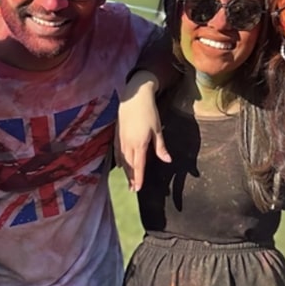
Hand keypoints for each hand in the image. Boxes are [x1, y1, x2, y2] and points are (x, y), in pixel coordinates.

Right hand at [114, 74, 170, 190]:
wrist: (134, 96)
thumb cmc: (148, 112)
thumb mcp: (157, 130)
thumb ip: (160, 147)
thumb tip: (167, 160)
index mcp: (139, 144)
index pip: (139, 166)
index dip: (138, 178)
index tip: (138, 189)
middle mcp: (128, 144)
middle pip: (129, 166)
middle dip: (131, 178)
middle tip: (132, 189)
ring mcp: (121, 139)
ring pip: (122, 160)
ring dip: (125, 171)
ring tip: (127, 180)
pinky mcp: (117, 134)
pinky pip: (117, 151)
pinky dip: (119, 160)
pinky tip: (120, 164)